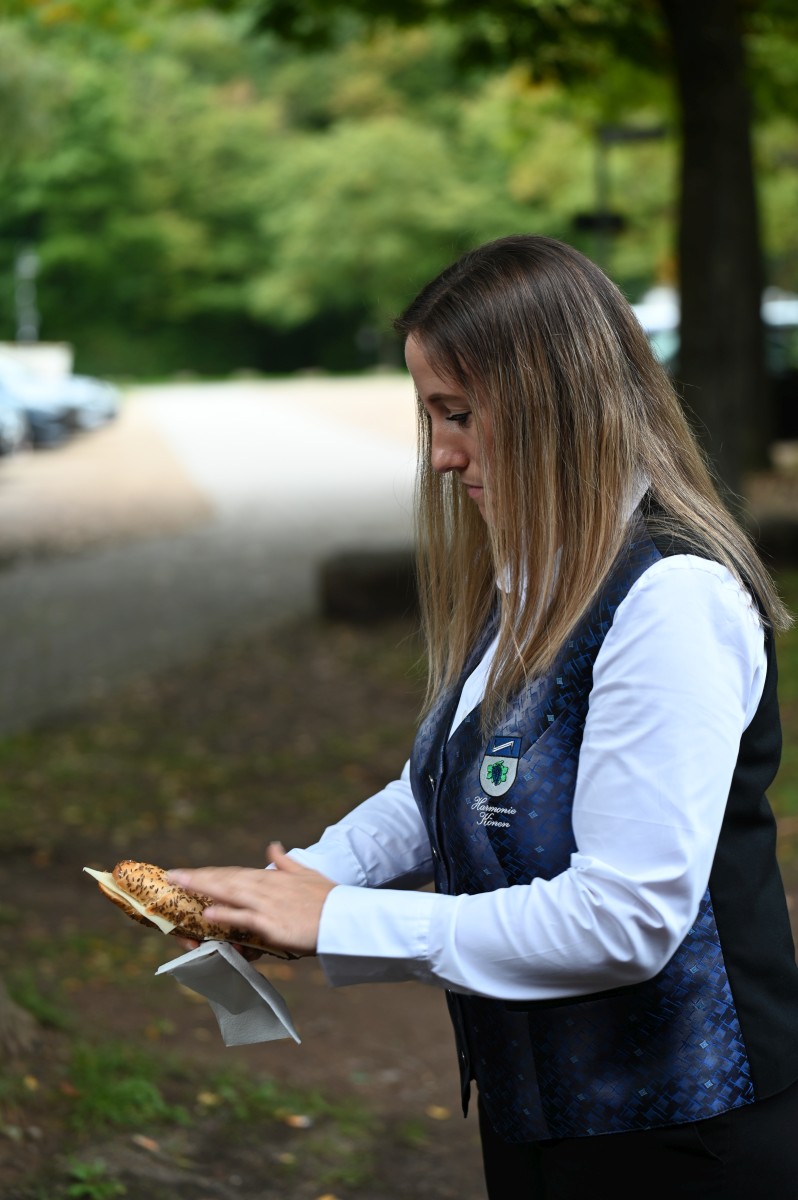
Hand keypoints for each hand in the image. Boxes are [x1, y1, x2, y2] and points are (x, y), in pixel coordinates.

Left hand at [166, 844, 335, 956]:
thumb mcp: (306, 874)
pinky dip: (226, 913)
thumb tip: (273, 846)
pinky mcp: (273, 924)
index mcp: (271, 878)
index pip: (233, 873)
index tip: (188, 873)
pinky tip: (208, 912)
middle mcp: (265, 888)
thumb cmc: (328, 899)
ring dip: (204, 888)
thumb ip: (285, 862)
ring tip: (180, 885)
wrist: (345, 918)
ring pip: (230, 894)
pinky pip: (245, 918)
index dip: (209, 873)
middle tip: (171, 876)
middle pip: (225, 880)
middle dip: (197, 878)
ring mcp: (268, 906)